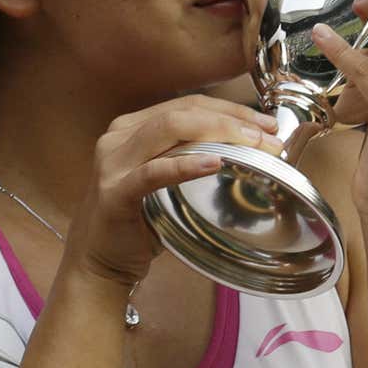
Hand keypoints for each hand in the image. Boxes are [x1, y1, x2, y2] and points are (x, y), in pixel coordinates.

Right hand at [66, 95, 284, 283]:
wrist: (97, 262)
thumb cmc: (136, 222)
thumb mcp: (163, 181)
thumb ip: (187, 159)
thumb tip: (245, 148)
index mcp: (129, 129)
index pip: (186, 105)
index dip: (230, 109)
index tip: (267, 125)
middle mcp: (117, 138)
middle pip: (182, 112)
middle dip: (232, 119)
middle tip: (270, 136)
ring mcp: (112, 163)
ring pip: (169, 130)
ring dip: (219, 134)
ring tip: (255, 147)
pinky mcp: (115, 193)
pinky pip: (154, 172)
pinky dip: (187, 165)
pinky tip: (215, 163)